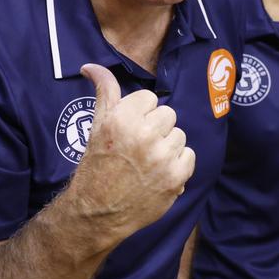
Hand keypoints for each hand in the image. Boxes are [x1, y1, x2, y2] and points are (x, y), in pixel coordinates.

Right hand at [64, 64, 194, 247]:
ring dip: (166, 146)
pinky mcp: (176, 178)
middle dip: (155, 128)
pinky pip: (189, 155)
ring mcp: (162, 157)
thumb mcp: (97, 125)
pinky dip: (177, 164)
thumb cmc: (97, 165)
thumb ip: (104, 91)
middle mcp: (144, 135)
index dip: (139, 114)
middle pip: (168, 114)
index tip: (129, 130)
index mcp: (123, 118)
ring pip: (179, 135)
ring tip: (147, 161)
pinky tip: (158, 173)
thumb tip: (90, 66)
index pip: (149, 98)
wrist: (98, 211)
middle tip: (137, 147)